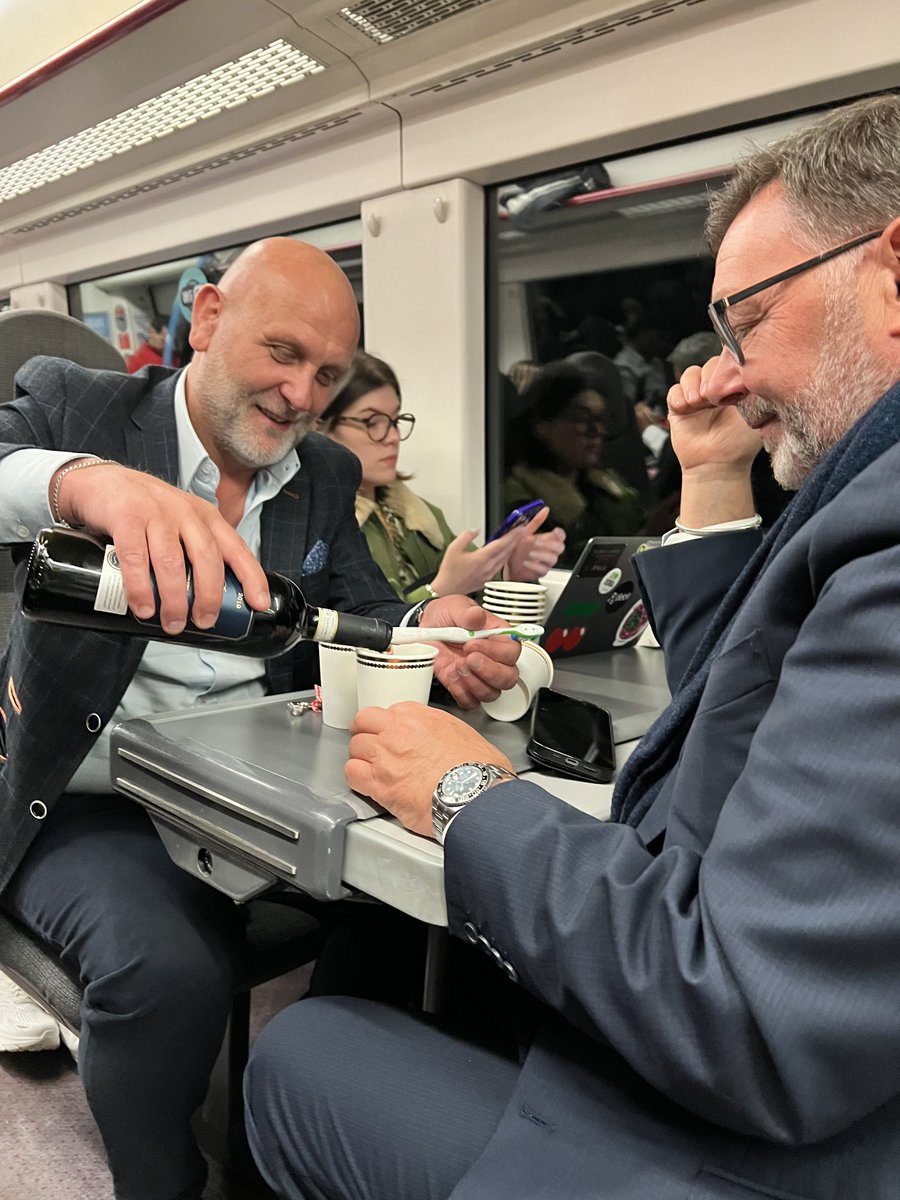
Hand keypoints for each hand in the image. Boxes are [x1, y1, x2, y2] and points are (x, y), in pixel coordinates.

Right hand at [52, 461, 269, 632]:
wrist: (101, 481)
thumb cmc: (144, 508)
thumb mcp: (181, 522)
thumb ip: (194, 550)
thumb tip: (207, 599)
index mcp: (205, 517)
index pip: (236, 548)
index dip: (251, 577)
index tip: (258, 603)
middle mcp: (185, 513)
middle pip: (207, 558)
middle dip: (209, 596)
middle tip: (204, 621)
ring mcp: (156, 514)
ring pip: (172, 562)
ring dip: (175, 598)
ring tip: (173, 622)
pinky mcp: (126, 517)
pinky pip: (136, 558)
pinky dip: (140, 587)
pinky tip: (143, 606)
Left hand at [346, 702, 514, 836]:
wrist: (476, 792)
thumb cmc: (478, 769)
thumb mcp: (464, 733)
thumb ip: (442, 730)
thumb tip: (442, 740)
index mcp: (418, 716)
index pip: (388, 712)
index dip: (387, 725)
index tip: (390, 734)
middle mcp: (398, 730)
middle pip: (364, 723)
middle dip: (366, 734)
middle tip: (372, 747)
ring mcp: (385, 756)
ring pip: (355, 747)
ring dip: (361, 757)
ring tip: (370, 768)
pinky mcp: (379, 783)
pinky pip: (352, 774)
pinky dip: (357, 779)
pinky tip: (367, 785)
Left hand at [418, 594, 520, 709]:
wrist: (425, 628)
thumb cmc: (446, 616)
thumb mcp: (455, 607)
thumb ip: (467, 613)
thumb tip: (476, 616)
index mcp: (498, 637)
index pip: (512, 651)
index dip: (495, 651)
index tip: (471, 643)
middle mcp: (493, 659)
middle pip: (508, 677)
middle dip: (489, 672)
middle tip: (468, 659)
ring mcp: (480, 675)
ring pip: (492, 693)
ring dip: (474, 682)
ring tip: (457, 665)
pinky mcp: (465, 687)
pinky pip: (471, 701)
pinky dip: (461, 692)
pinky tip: (452, 675)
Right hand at [430, 526, 523, 596]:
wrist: (447, 589)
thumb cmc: (449, 570)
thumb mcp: (453, 548)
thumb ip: (466, 536)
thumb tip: (476, 531)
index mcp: (481, 558)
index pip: (501, 544)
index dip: (512, 535)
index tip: (519, 528)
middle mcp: (488, 567)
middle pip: (506, 551)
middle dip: (515, 540)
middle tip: (522, 532)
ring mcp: (489, 575)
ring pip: (505, 559)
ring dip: (511, 549)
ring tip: (516, 541)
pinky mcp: (487, 580)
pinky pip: (500, 567)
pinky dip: (505, 558)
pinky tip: (505, 554)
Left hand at [502, 506, 564, 580]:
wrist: (507, 565)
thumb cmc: (517, 549)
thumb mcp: (524, 532)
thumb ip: (536, 521)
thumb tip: (545, 509)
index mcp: (546, 540)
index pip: (560, 536)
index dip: (560, 534)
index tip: (555, 532)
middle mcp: (547, 551)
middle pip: (560, 548)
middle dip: (549, 544)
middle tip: (535, 542)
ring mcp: (545, 562)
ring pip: (553, 559)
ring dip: (541, 555)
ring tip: (530, 553)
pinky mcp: (540, 572)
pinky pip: (543, 570)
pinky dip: (534, 566)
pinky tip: (526, 562)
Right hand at [666, 359, 762, 476]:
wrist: (718, 464)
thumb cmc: (740, 443)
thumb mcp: (755, 410)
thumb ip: (753, 387)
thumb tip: (749, 366)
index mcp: (735, 388)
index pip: (729, 361)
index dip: (727, 365)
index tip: (729, 379)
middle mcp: (716, 390)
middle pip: (709, 364)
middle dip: (710, 377)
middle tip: (712, 397)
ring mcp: (696, 398)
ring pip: (690, 373)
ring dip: (693, 385)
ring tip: (697, 403)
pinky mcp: (678, 408)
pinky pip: (674, 390)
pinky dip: (678, 395)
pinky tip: (685, 407)